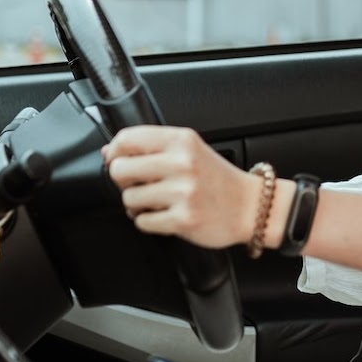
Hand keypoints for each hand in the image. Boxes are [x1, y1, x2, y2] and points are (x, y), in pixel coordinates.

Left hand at [102, 125, 261, 249]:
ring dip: (136, 205)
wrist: (252, 207)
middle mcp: (182, 163)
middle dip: (123, 182)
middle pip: (120, 169)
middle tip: (138, 185)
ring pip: (128, 199)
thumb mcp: (191, 150)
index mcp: (182, 140)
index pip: (127, 139)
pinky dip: (149, 222)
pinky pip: (143, 222)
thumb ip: (153, 147)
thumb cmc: (218, 179)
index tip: (117, 160)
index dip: (114, 152)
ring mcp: (183, 192)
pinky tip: (165, 215)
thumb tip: (109, 152)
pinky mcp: (184, 219)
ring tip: (156, 203)